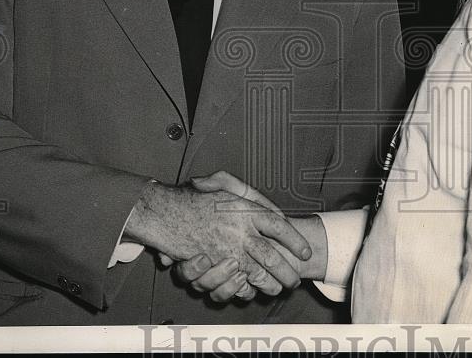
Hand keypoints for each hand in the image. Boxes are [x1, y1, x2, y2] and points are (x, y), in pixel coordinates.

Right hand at [124, 173, 311, 300]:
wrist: (164, 211)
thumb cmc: (196, 197)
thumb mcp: (224, 183)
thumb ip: (249, 193)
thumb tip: (273, 211)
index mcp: (246, 210)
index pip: (279, 225)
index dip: (295, 240)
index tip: (306, 252)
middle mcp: (240, 231)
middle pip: (273, 255)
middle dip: (287, 271)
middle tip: (294, 279)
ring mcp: (227, 250)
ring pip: (257, 273)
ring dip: (270, 283)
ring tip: (279, 287)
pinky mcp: (214, 266)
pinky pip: (234, 283)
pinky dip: (245, 289)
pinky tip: (252, 289)